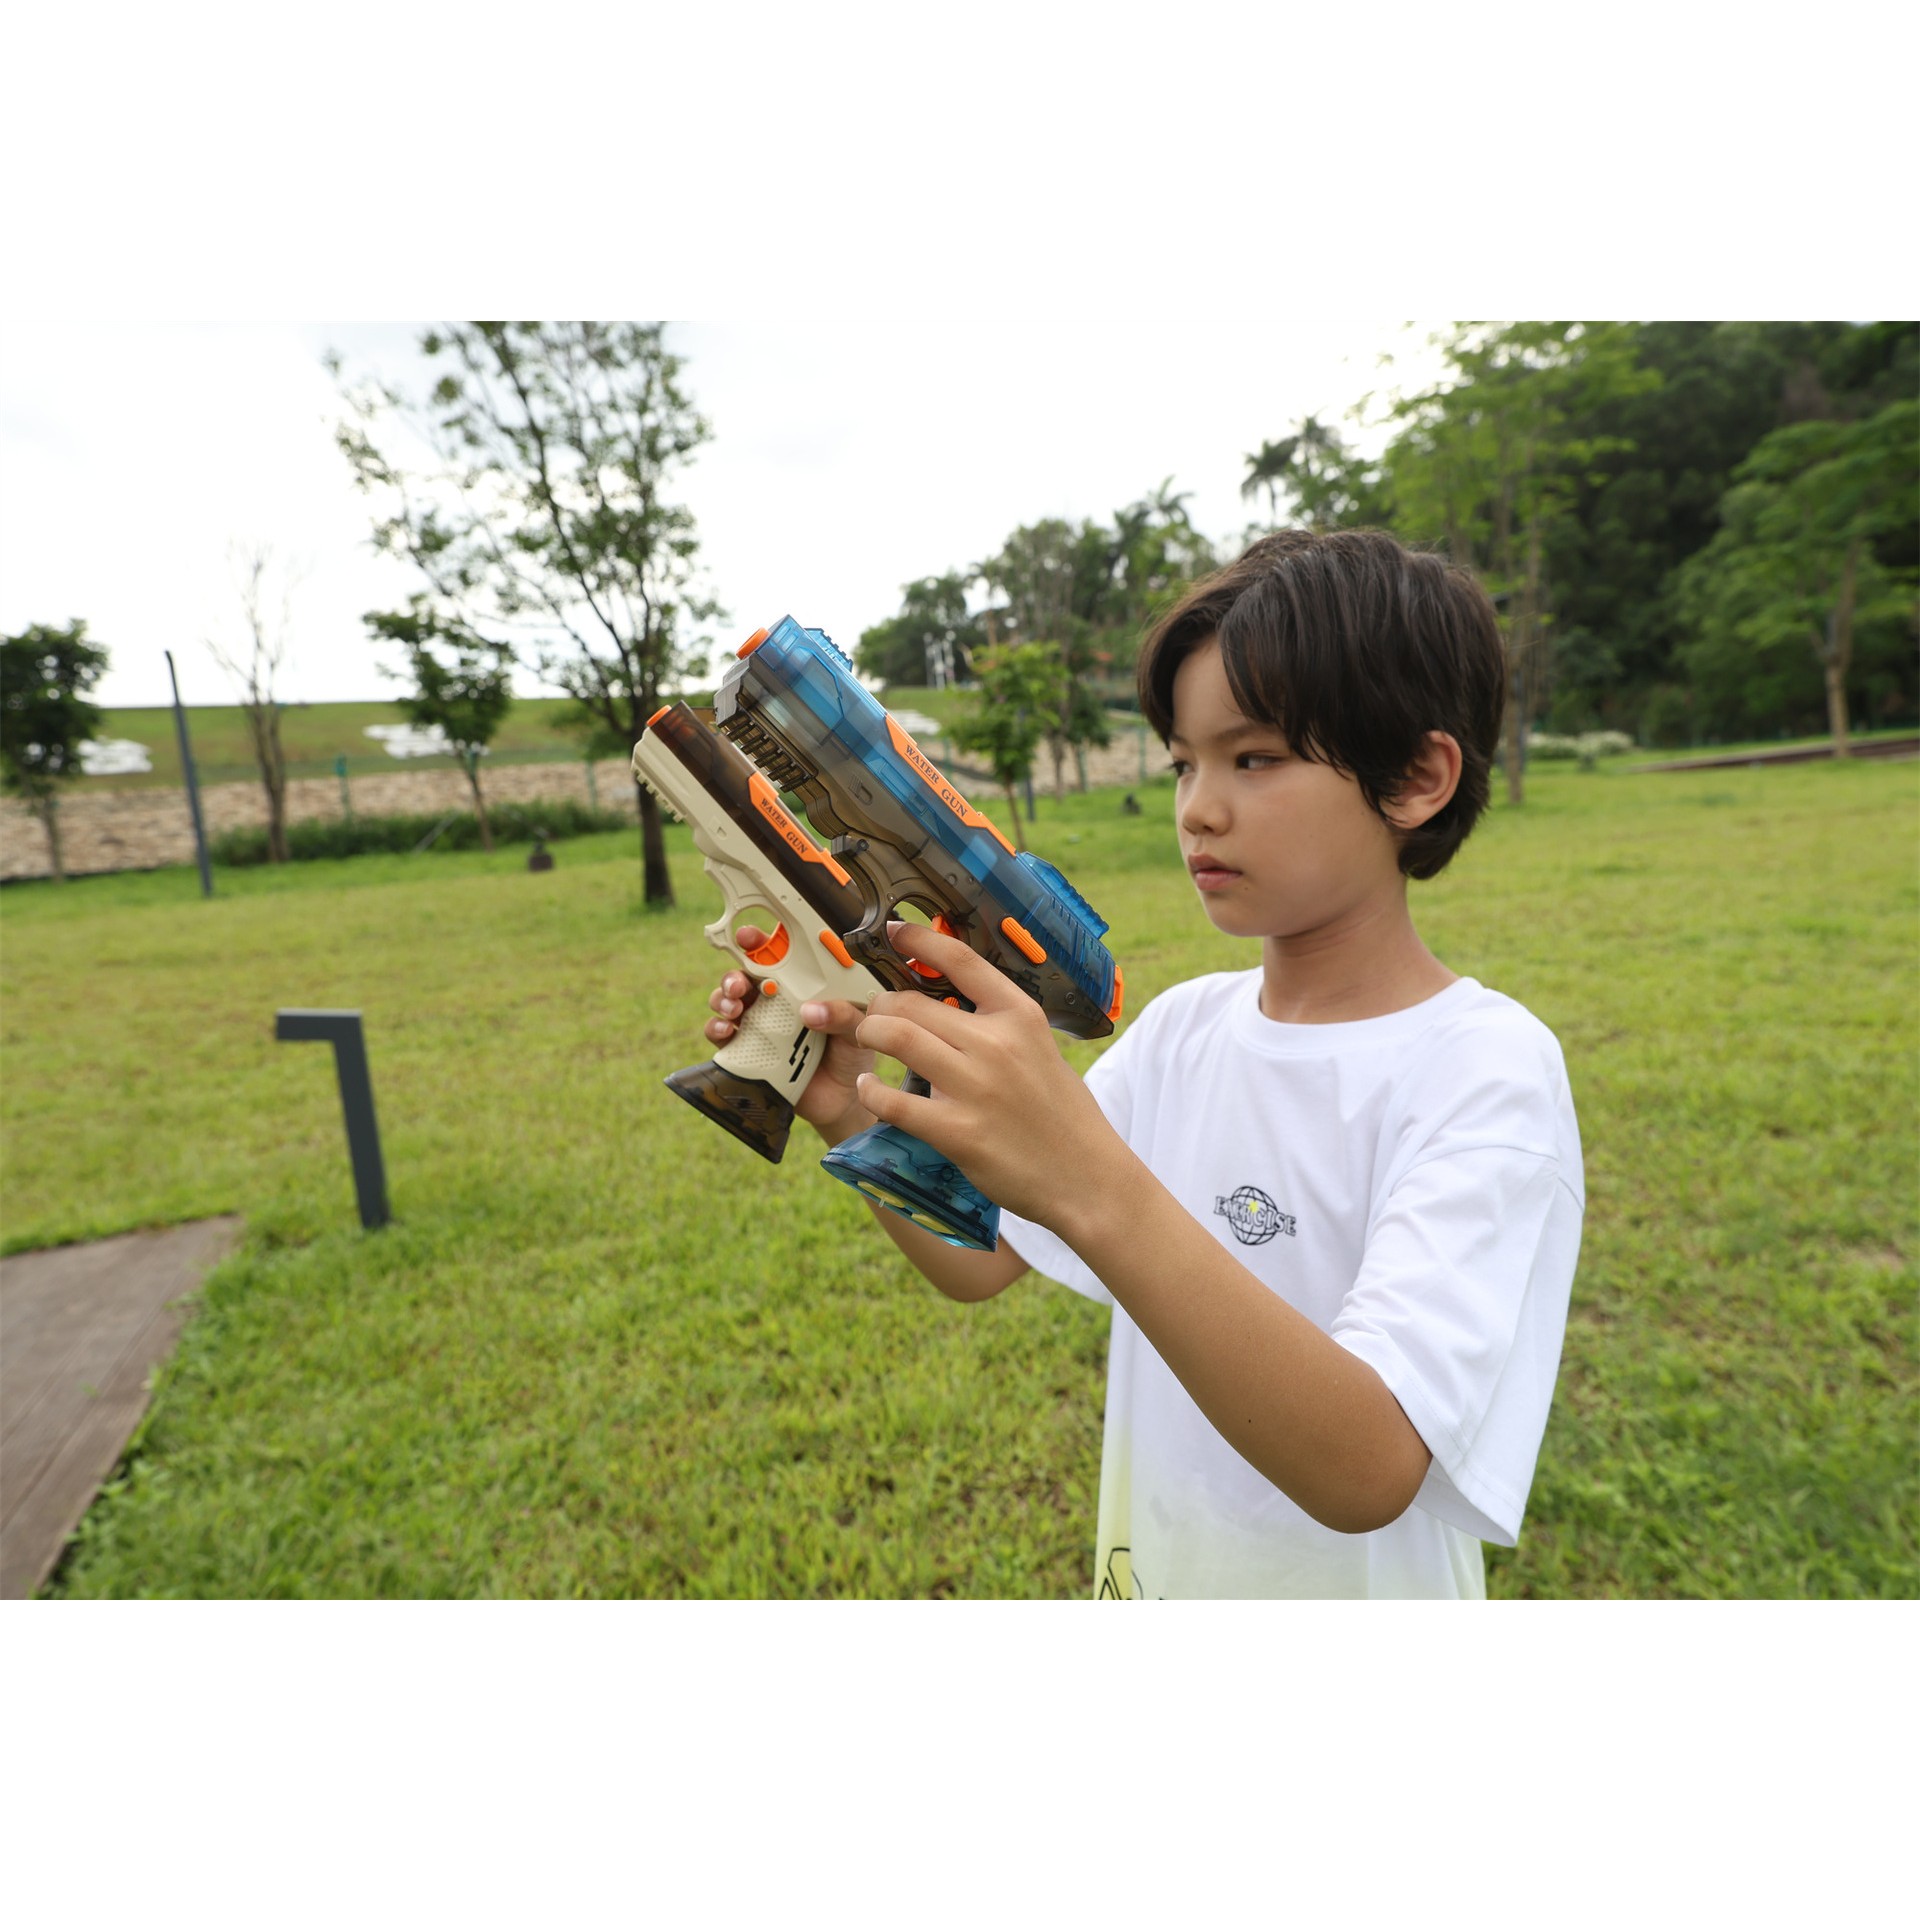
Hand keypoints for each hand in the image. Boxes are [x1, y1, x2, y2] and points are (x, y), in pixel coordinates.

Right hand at [704, 924, 874, 1139]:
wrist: (843, 1100)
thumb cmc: (852, 1054)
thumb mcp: (858, 1027)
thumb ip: (843, 1013)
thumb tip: (810, 1011)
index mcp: (803, 984)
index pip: (777, 954)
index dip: (759, 941)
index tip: (749, 938)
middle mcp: (776, 999)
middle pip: (744, 974)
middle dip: (735, 972)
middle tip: (740, 983)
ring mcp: (758, 1024)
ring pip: (726, 1000)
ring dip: (722, 997)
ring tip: (733, 1006)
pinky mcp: (746, 1051)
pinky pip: (721, 1035)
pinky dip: (716, 1029)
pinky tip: (727, 1031)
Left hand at [848, 921, 1122, 1233]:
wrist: (1087, 1178)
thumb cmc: (1063, 1115)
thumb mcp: (1041, 1050)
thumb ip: (1000, 1026)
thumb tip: (951, 1002)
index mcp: (1020, 1016)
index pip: (961, 960)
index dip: (920, 939)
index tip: (894, 932)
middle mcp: (997, 1044)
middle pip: (911, 1002)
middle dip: (879, 1006)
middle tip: (873, 1017)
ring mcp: (976, 1087)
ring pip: (896, 1037)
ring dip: (868, 1034)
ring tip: (866, 1041)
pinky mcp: (958, 1132)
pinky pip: (893, 1101)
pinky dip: (871, 1091)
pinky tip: (869, 1089)